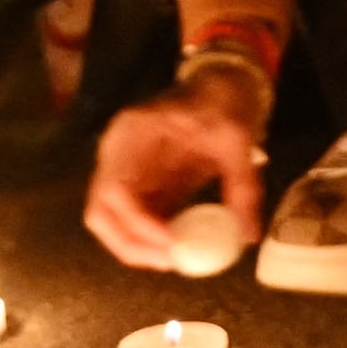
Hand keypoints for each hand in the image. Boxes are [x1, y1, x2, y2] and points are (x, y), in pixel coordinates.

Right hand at [83, 60, 270, 269]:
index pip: (115, 188)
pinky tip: (179, 248)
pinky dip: (150, 240)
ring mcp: (125, 171)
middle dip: (130, 244)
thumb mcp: (237, 139)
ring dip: (137, 247)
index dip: (137, 223)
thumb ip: (242, 186)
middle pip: (100, 212)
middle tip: (170, 261)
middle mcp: (118, 154)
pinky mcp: (140, 185)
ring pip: (111, 222)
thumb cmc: (222, 104)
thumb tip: (246, 236)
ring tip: (176, 259)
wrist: (221, 86)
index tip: (171, 243)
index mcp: (132, 133)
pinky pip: (133, 220)